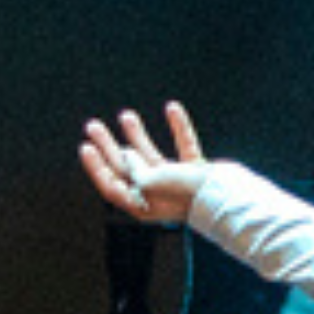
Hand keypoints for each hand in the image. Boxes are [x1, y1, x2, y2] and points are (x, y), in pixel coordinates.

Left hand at [76, 103, 219, 230]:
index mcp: (142, 204)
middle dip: (108, 146)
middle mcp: (157, 195)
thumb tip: (129, 157)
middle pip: (126, 168)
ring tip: (125, 116)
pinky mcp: (197, 172)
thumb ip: (135, 169)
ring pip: (151, 156)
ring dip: (136, 136)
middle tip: (93, 127)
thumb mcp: (150, 181)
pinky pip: (184, 145)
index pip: (112, 185)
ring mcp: (178, 183)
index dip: (97, 167)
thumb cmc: (187, 195)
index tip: (86, 146)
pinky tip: (172, 109)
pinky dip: (179, 127)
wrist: (227, 198)